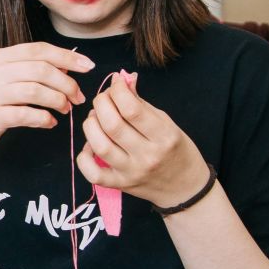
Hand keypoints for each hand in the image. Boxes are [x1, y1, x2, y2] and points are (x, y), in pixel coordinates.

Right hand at [0, 43, 93, 153]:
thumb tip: (70, 66)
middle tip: (78, 97)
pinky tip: (50, 122)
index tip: (89, 66)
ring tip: (65, 109)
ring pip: (35, 91)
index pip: (39, 49)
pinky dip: (44, 119)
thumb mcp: (8, 79)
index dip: (67, 57)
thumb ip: (33, 70)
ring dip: (58, 101)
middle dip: (67, 83)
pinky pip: (26, 115)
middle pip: (41, 69)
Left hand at [77, 75, 209, 210]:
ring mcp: (131, 172)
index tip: (116, 83)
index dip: (118, 90)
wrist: (184, 187)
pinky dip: (84, 157)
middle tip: (104, 99)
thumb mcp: (167, 123)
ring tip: (95, 118)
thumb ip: (141, 104)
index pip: (132, 109)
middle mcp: (147, 155)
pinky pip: (93, 173)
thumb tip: (122, 81)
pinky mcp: (120, 185)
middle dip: (101, 103)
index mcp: (163, 136)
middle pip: (112, 125)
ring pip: (100, 146)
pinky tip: (89, 145)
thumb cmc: (176, 150)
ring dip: (91, 125)